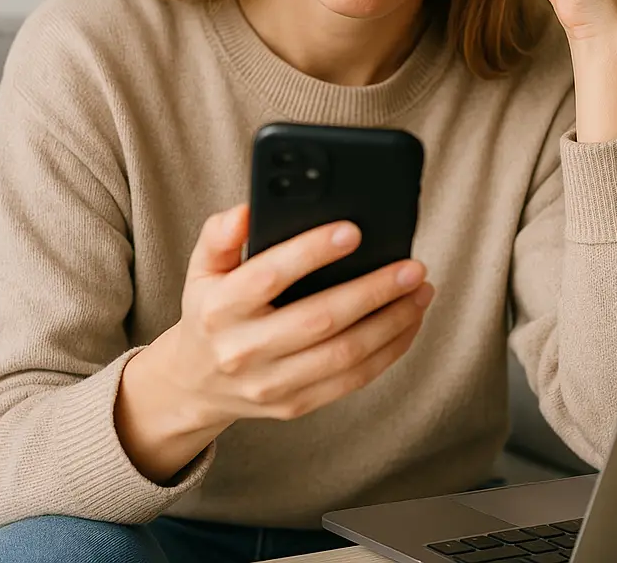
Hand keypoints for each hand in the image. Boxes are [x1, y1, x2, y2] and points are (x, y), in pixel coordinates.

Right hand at [166, 204, 434, 426]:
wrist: (195, 383)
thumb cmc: (212, 309)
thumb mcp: (202, 267)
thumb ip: (220, 234)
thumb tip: (246, 210)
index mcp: (220, 308)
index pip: (268, 275)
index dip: (311, 252)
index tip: (353, 230)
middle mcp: (244, 350)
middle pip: (320, 320)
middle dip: (374, 291)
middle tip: (412, 266)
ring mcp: (271, 384)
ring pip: (345, 355)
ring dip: (392, 322)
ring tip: (421, 291)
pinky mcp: (295, 405)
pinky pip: (352, 380)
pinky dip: (389, 350)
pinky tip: (409, 322)